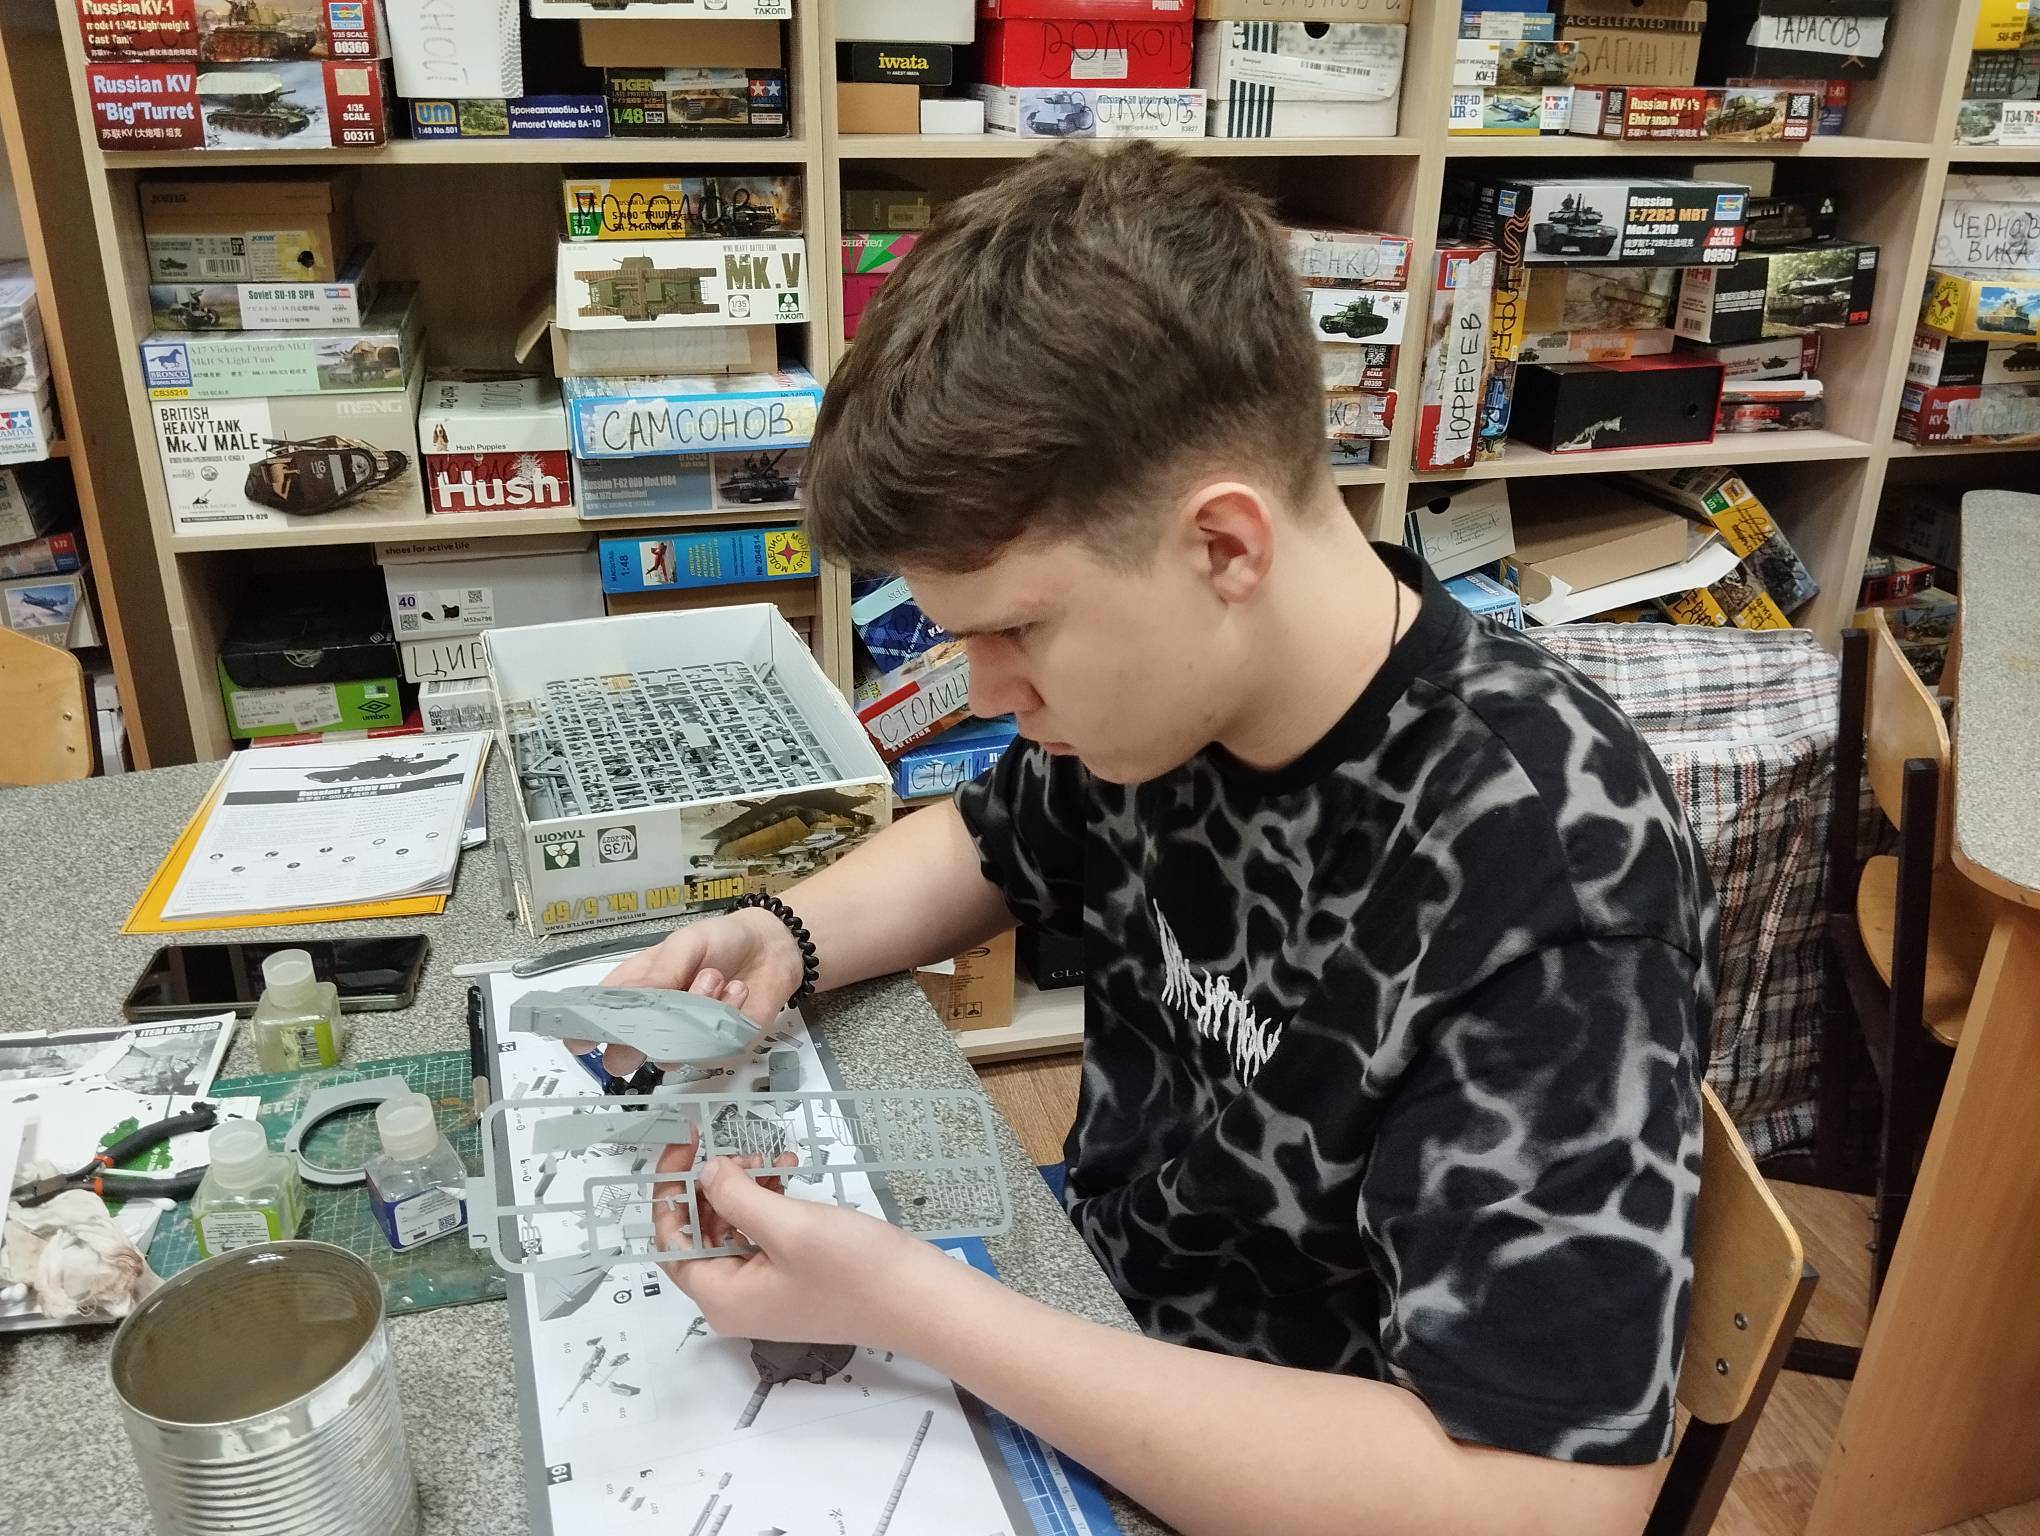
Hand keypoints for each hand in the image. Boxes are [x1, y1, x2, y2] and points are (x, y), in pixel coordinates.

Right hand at [580, 909, 805, 1075]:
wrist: (770, 948)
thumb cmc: (719, 941)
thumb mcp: (685, 943)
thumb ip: (661, 972)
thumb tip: (635, 998)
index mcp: (635, 989)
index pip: (598, 1019)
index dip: (584, 1033)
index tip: (583, 1040)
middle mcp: (654, 1021)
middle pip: (627, 1053)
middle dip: (639, 1040)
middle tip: (663, 1013)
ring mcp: (684, 1038)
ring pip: (673, 1054)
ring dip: (695, 1013)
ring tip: (714, 978)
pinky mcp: (718, 1048)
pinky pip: (713, 1051)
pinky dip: (727, 1016)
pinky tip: (736, 991)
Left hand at [651, 1152, 945, 1352]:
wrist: (920, 1301)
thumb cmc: (854, 1270)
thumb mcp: (789, 1226)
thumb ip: (737, 1196)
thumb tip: (705, 1173)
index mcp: (721, 1297)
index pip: (671, 1241)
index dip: (670, 1190)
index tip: (686, 1144)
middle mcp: (736, 1300)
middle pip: (700, 1234)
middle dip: (712, 1185)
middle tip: (735, 1146)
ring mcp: (766, 1292)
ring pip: (733, 1229)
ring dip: (744, 1188)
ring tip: (770, 1156)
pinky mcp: (793, 1279)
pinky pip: (763, 1236)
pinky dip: (770, 1201)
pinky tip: (789, 1173)